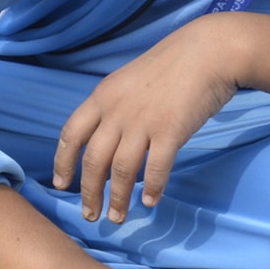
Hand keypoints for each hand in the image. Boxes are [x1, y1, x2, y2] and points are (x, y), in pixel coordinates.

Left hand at [54, 20, 238, 222]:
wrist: (208, 50)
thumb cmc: (171, 66)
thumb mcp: (129, 81)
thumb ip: (114, 109)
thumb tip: (107, 143)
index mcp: (103, 97)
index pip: (71, 134)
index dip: (63, 162)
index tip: (61, 185)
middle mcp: (117, 111)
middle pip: (94, 160)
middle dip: (89, 192)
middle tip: (90, 215)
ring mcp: (144, 121)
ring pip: (122, 170)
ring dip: (118, 199)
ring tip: (117, 218)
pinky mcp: (171, 130)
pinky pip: (157, 168)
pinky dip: (152, 189)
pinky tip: (150, 203)